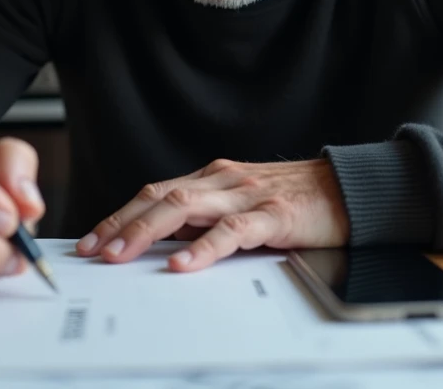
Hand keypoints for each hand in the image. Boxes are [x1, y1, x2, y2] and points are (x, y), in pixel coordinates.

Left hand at [75, 158, 348, 271]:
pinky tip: (183, 263)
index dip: (121, 215)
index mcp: (215, 178)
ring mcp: (248, 195)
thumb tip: (166, 240)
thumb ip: (209, 216)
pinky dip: (203, 247)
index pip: (156, 191)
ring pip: (185, 206)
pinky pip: (232, 230)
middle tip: (92, 250)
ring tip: (120, 254)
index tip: (91, 239)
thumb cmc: (300, 199)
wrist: (352, 188)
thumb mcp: (245, 203)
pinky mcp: (273, 214)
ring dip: (147, 231)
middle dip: (122, 223)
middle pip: (161, 195)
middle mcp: (225, 181)